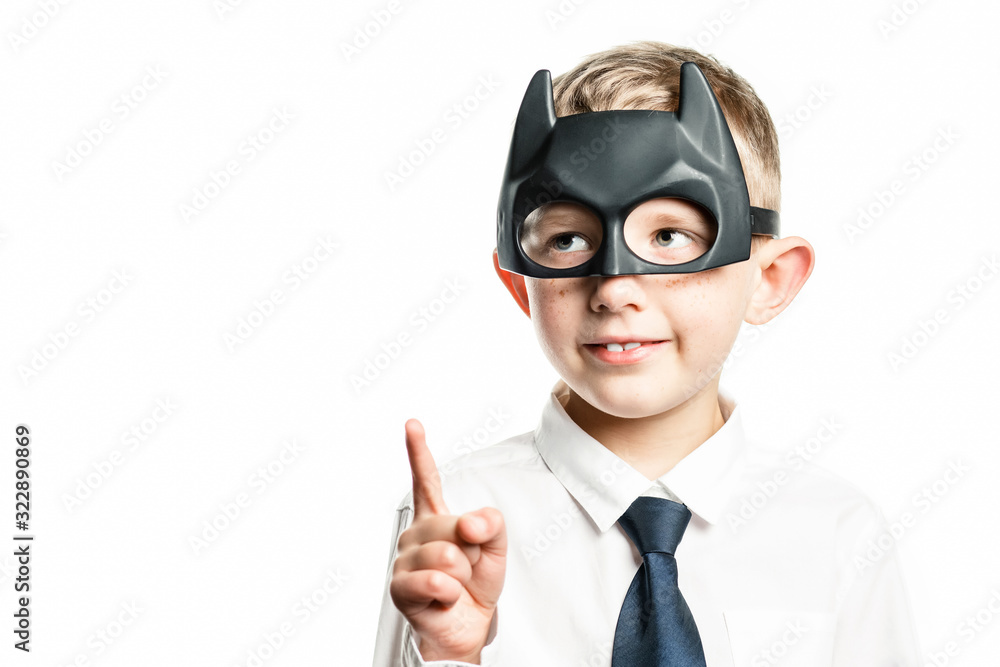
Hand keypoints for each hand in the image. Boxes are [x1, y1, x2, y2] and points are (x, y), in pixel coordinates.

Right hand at [389, 418, 506, 662]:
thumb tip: (471, 523)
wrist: (467, 626)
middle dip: (472, 550)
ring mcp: (404, 558)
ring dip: (463, 575)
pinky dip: (450, 593)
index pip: (426, 479)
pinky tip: (444, 599)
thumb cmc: (476, 584)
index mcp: (435, 516)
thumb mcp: (495, 547)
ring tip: (455, 585)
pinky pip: (436, 582)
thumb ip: (490, 524)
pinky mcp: (400, 586)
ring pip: (447, 555)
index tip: (412, 424)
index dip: (418, 450)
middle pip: (453, 525)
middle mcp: (415, 533)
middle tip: (467, 569)